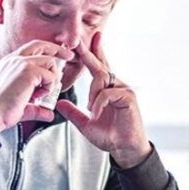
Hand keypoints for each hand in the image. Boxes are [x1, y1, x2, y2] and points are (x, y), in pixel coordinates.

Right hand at [0, 40, 73, 136]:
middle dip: (57, 49)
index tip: (56, 57)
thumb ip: (36, 107)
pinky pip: (50, 76)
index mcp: (6, 64)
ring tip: (42, 94)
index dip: (44, 52)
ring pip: (49, 62)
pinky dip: (49, 88)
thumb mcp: (21, 106)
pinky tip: (37, 97)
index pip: (29, 50)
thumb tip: (48, 114)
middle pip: (40, 45)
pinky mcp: (27, 71)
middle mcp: (12, 60)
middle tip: (68, 55)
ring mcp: (20, 63)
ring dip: (51, 79)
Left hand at [56, 33, 151, 167]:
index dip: (93, 52)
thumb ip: (73, 113)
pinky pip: (107, 93)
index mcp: (107, 89)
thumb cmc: (111, 136)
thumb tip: (59, 104)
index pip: (99, 67)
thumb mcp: (86, 124)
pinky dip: (98, 102)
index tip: (86, 40)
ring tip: (91, 109)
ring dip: (91, 92)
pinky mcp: (128, 97)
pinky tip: (96, 113)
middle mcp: (117, 85)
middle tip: (77, 41)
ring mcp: (124, 89)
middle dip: (88, 52)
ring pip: (102, 79)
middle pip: (100, 65)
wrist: (125, 149)